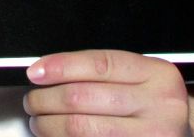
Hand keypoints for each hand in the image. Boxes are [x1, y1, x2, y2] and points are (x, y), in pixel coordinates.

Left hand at [24, 49, 189, 135]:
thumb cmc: (155, 107)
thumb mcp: (142, 81)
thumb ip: (104, 73)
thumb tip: (47, 71)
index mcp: (159, 76)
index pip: (99, 64)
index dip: (61, 66)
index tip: (35, 72)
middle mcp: (161, 107)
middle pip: (83, 97)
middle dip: (46, 99)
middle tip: (32, 101)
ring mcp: (153, 136)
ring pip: (81, 128)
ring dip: (49, 124)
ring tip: (39, 121)